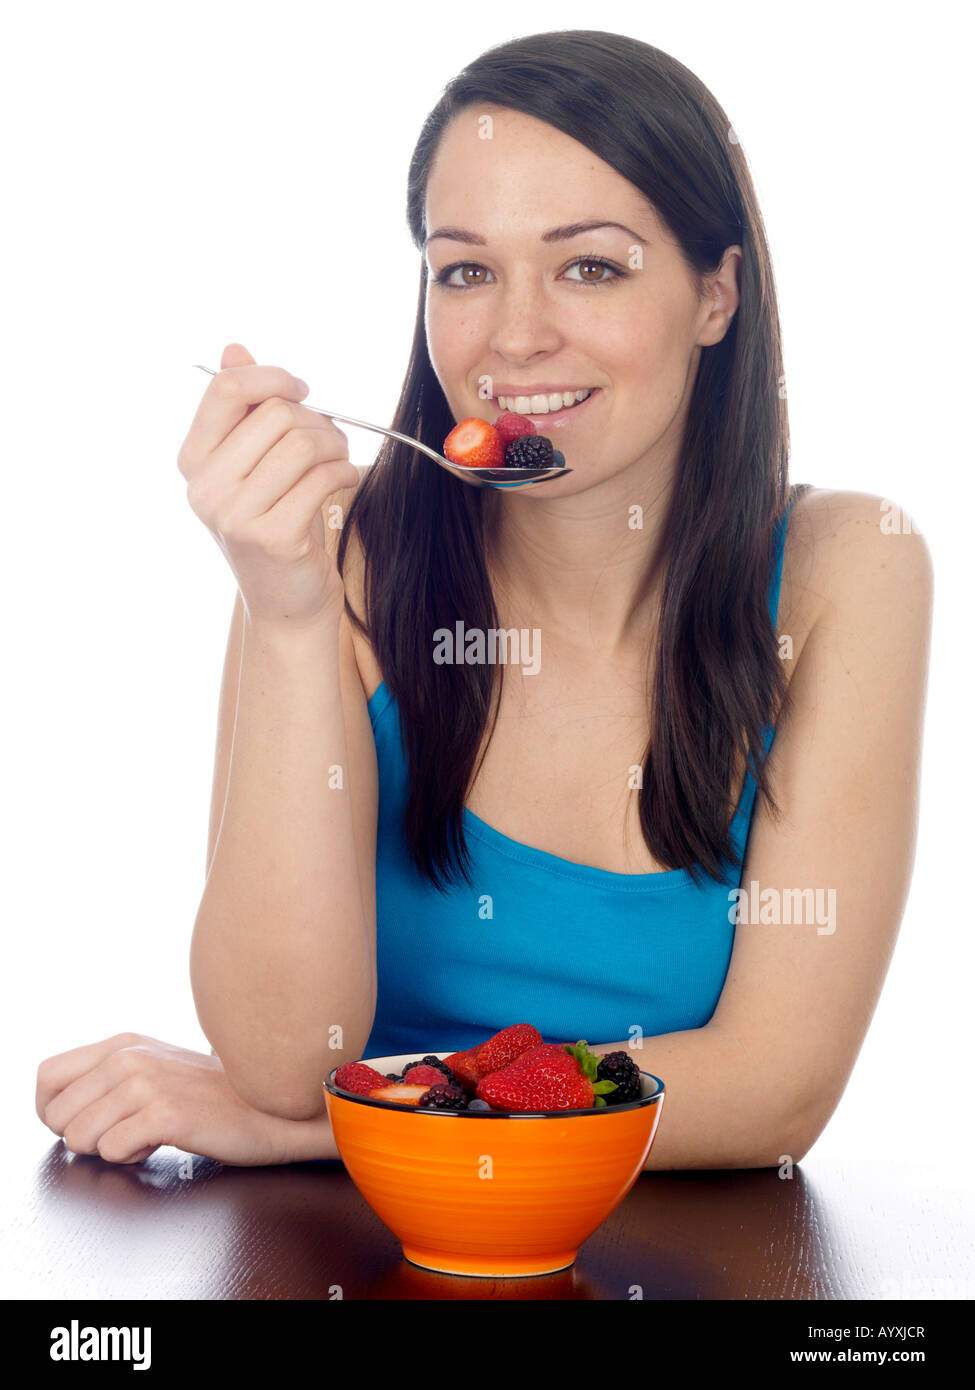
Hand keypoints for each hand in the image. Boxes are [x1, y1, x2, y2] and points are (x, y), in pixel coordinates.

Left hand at [35, 1032, 334, 1165]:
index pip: (46, 1077)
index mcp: (123, 1043)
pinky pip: (112, 1151)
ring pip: (79, 1138)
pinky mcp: (165, 1113)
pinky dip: (134, 1157)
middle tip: (125, 1131)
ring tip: (149, 1134)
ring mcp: (146, 1082)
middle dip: (84, 1136)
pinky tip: (164, 1142)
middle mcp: (128, 1056)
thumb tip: (61, 1107)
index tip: (86, 1123)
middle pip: (56, 1115)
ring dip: (111, 1149)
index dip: (54, 1111)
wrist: (272, 1106)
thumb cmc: (215, 1096)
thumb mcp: (156, 1069)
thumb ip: (110, 1077)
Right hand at [177, 343, 358, 628]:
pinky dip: (346, 473)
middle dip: (318, 419)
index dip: (274, 378)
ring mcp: (235, 515)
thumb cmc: (275, 524)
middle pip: (276, 413)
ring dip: (337, 446)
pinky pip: (324, 477)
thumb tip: (234, 349)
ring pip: (304, 443)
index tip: (303, 391)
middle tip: (332, 440)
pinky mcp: (273, 536)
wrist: (287, 603)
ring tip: (340, 460)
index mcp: (193, 460)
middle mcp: (205, 487)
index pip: (228, 388)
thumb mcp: (251, 466)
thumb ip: (242, 410)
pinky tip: (346, 482)